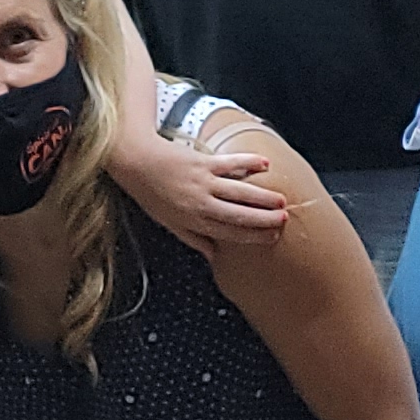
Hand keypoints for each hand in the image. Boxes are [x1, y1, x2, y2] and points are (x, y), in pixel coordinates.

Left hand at [113, 122, 286, 255]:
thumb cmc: (151, 194)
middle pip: (239, 214)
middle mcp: (200, 204)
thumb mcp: (169, 223)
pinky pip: (230, 163)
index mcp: (193, 222)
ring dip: (262, 196)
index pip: (229, 232)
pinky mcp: (203, 162)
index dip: (252, 236)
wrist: (135, 161)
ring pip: (239, 191)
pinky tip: (265, 164)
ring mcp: (203, 182)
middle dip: (264, 219)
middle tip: (284, 220)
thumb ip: (194, 239)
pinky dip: (248, 162)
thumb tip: (213, 258)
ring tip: (282, 201)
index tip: (271, 238)